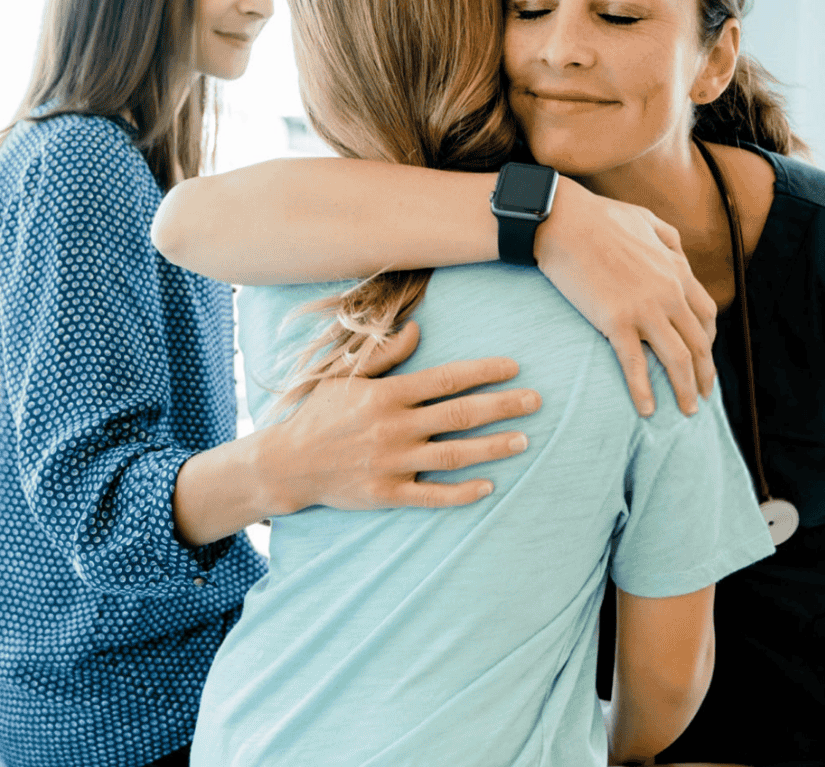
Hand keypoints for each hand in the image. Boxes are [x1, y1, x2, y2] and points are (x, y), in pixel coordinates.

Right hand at [263, 320, 540, 513]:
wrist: (288, 463)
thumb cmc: (318, 414)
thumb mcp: (345, 376)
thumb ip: (384, 355)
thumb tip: (417, 329)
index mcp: (387, 394)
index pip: (446, 379)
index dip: (483, 372)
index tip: (514, 367)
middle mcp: (394, 427)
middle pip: (460, 414)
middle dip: (502, 406)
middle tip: (536, 401)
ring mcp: (392, 463)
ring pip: (454, 455)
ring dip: (493, 447)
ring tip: (524, 440)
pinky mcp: (388, 494)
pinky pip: (432, 495)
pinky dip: (462, 492)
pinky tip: (489, 487)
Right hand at [536, 180, 717, 416]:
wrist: (564, 222)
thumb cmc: (598, 217)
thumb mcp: (645, 219)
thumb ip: (669, 239)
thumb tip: (679, 255)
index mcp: (677, 270)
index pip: (706, 314)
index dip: (708, 341)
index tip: (703, 357)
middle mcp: (669, 293)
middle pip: (699, 343)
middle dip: (705, 373)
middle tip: (704, 395)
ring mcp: (645, 309)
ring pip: (677, 359)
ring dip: (685, 389)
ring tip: (687, 411)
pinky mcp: (617, 321)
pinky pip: (636, 364)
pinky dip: (644, 390)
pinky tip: (647, 410)